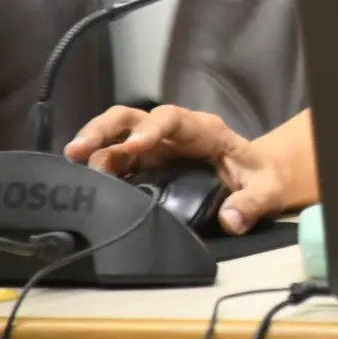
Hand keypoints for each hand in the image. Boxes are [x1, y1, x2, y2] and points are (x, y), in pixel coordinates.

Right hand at [63, 105, 287, 234]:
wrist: (258, 177)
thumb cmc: (261, 176)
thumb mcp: (267, 188)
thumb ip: (252, 202)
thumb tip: (231, 219)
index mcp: (204, 131)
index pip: (174, 119)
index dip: (152, 128)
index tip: (134, 145)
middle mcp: (172, 135)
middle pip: (132, 118)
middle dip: (104, 129)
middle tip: (78, 149)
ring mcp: (153, 150)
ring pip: (115, 138)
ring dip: (92, 148)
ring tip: (70, 165)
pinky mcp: (142, 168)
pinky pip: (114, 163)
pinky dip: (95, 170)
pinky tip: (81, 185)